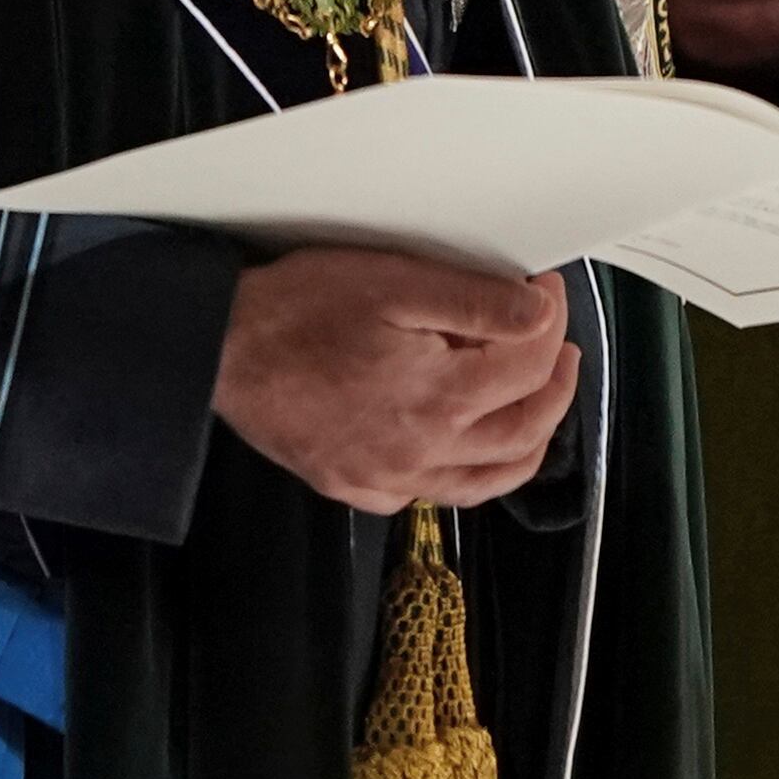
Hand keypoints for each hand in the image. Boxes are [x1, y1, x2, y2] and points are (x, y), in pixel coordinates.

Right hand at [212, 248, 576, 512]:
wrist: (218, 350)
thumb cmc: (296, 311)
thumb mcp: (397, 282)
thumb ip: (479, 303)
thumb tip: (540, 314)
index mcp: (438, 398)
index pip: (530, 367)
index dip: (550, 322)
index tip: (546, 295)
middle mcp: (420, 452)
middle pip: (525, 432)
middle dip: (556, 386)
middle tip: (559, 349)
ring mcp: (387, 479)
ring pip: (488, 479)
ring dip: (526, 439)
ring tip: (534, 399)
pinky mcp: (357, 488)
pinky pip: (433, 495)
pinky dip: (466, 471)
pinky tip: (466, 440)